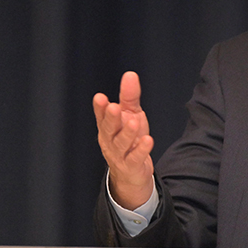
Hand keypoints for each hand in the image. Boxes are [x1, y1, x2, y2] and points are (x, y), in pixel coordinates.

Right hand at [93, 71, 155, 208]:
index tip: (100, 98)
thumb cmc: (130, 140)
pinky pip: (135, 158)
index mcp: (107, 127)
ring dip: (127, 133)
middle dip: (111, 119)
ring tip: (134, 123)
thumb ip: (129, 97)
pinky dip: (141, 150)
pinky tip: (148, 140)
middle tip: (114, 107)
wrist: (132, 173)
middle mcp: (109, 141)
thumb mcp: (131, 115)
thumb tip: (130, 74)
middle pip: (108, 129)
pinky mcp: (131, 166)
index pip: (101, 116)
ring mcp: (119, 155)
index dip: (100, 108)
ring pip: (121, 144)